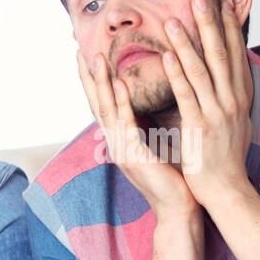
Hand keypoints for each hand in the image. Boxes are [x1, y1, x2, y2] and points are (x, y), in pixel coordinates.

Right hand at [78, 47, 197, 220]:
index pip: (105, 104)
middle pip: (97, 104)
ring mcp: (121, 150)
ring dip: (101, 83)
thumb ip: (150, 125)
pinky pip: (125, 125)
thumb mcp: (159, 145)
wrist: (180, 209)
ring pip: (106, 110)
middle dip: (88, 77)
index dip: (96, 81)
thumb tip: (149, 106)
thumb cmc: (175, 177)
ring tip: (96, 58)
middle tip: (79, 50)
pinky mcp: (133, 156)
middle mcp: (116, 143)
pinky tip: (118, 85)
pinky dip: (121, 104)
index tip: (90, 56)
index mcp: (122, 139)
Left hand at [161, 0, 254, 209]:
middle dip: (210, 24)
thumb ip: (225, 97)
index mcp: (238, 96)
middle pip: (220, 54)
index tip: (221, 1)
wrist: (225, 189)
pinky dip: (177, 75)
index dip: (227, 26)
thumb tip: (225, 77)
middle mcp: (231, 100)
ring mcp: (217, 112)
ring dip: (187, 43)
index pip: (233, 54)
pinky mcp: (200, 127)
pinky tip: (167, 57)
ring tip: (172, 20)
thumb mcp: (229, 120)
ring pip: (201, 70)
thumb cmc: (221, 157)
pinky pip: (187, 95)